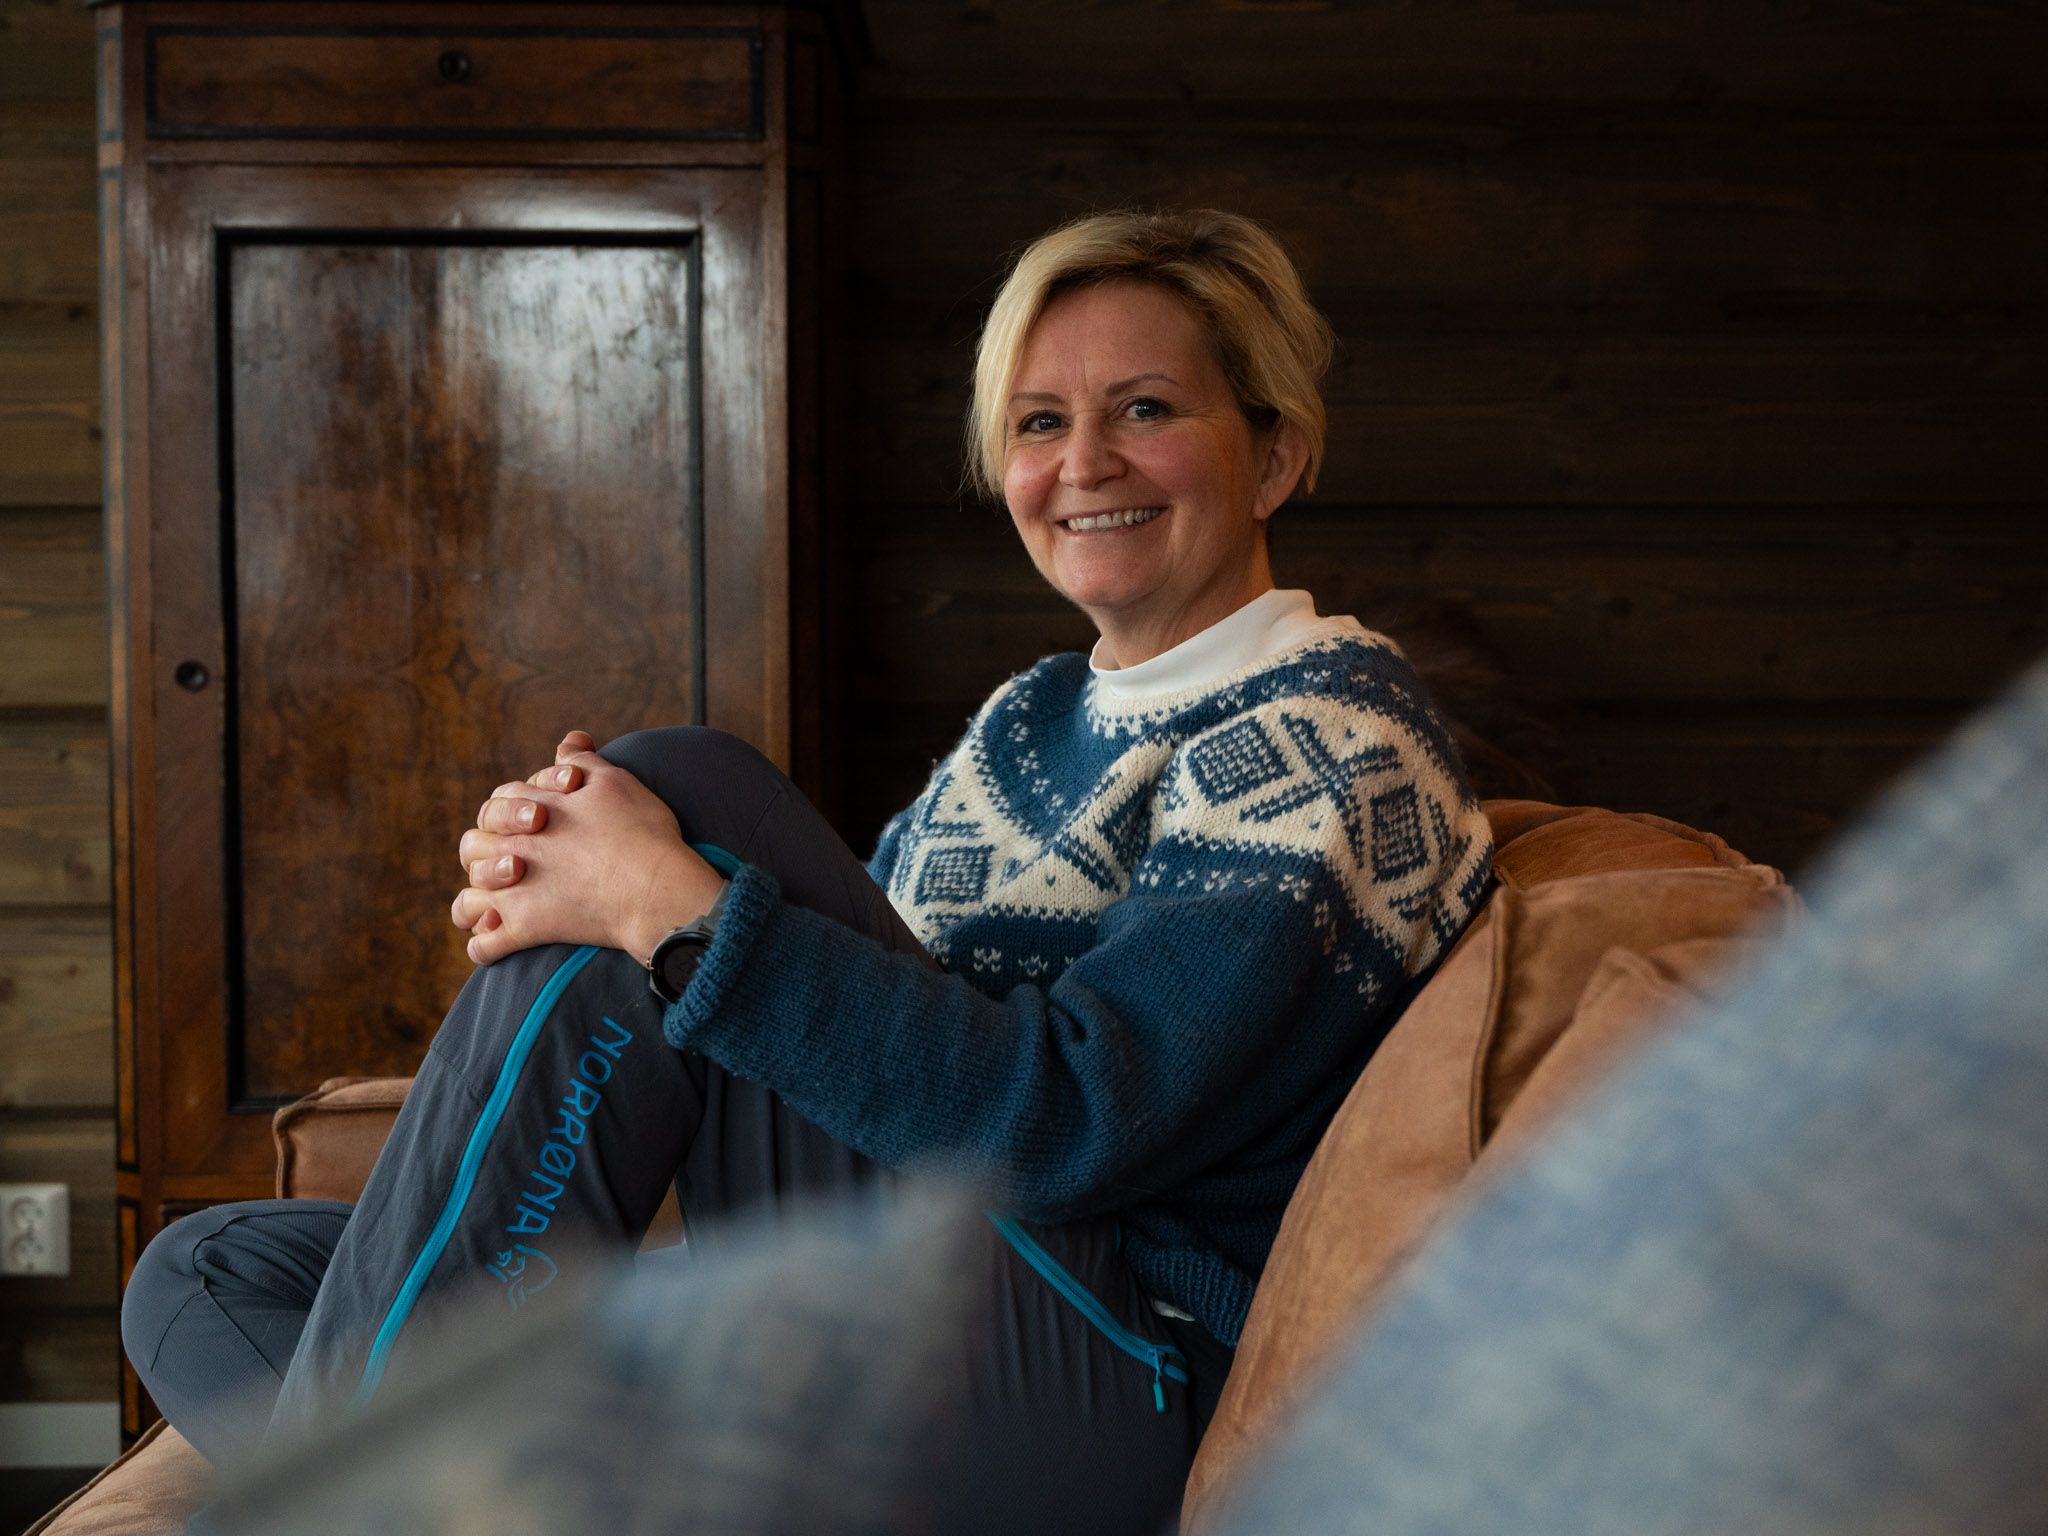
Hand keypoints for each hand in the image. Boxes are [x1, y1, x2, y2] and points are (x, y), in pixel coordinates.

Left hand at [451, 731, 726, 965]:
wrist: (655, 888)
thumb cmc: (640, 832)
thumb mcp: (614, 782)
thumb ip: (583, 760)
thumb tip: (568, 741)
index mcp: (529, 810)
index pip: (501, 801)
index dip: (519, 806)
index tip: (548, 817)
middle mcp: (512, 849)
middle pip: (473, 845)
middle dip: (488, 848)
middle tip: (521, 859)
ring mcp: (513, 893)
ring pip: (470, 896)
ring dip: (480, 897)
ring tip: (498, 903)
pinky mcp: (525, 930)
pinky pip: (485, 946)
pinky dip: (485, 945)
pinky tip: (499, 940)